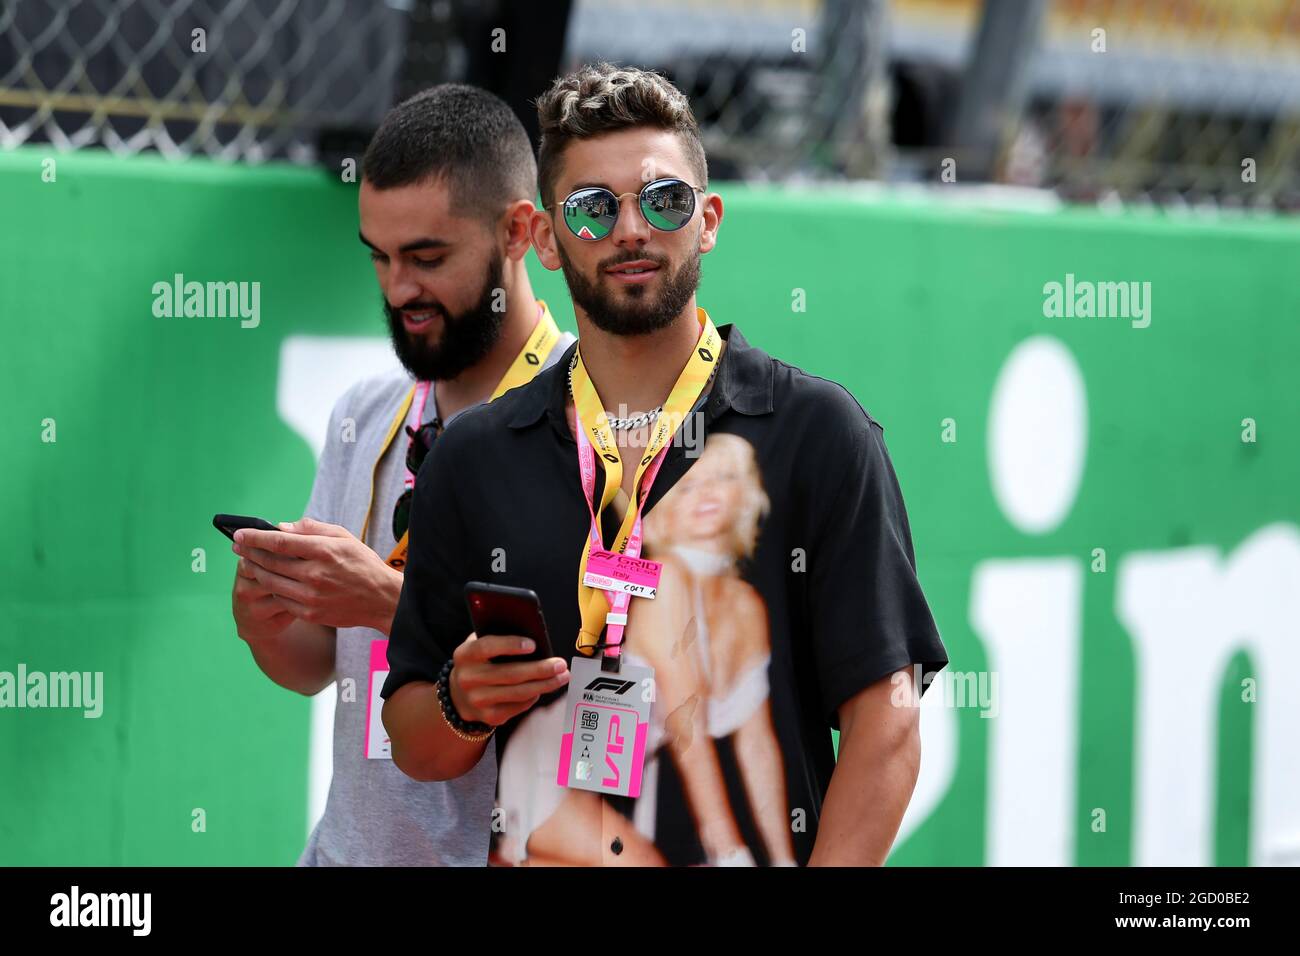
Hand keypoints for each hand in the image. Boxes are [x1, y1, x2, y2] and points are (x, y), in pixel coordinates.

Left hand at [232, 516, 402, 632]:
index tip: (239, 534)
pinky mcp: (310, 614)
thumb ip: (312, 529)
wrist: (382, 600)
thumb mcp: (344, 537)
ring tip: (248, 562)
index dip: (255, 537)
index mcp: (324, 551)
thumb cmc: (363, 564)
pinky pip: (282, 600)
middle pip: (271, 562)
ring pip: (271, 582)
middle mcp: (315, 574)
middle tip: (237, 546)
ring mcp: (311, 597)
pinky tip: (270, 581)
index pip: (280, 542)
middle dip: (249, 552)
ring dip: (256, 571)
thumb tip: (282, 527)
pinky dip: (273, 589)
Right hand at [448, 633, 569, 726]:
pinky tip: (545, 687)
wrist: (460, 696)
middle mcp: (468, 679)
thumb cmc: (479, 662)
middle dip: (540, 669)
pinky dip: (535, 696)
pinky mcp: (490, 716)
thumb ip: (498, 637)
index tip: (533, 645)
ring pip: (519, 693)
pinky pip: (520, 706)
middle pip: (510, 674)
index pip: (487, 647)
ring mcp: (478, 700)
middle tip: (560, 664)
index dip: (510, 645)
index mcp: (465, 655)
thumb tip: (534, 635)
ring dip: (545, 684)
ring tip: (562, 676)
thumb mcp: (479, 645)